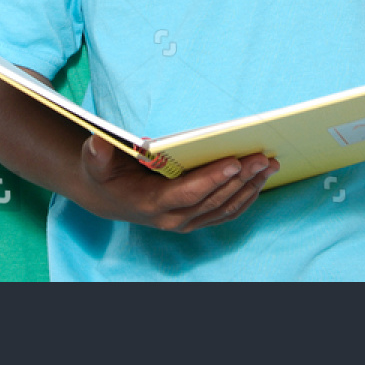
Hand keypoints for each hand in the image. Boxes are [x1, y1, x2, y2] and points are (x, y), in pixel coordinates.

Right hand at [74, 136, 278, 232]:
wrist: (109, 198)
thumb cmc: (105, 174)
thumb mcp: (94, 161)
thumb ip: (97, 152)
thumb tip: (98, 141)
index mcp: (152, 204)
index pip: (188, 193)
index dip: (212, 179)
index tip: (234, 161)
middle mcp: (173, 219)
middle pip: (214, 199)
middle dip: (241, 178)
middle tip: (263, 157)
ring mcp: (187, 223)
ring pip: (225, 208)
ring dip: (250, 187)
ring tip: (269, 165)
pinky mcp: (196, 220)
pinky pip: (226, 212)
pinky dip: (246, 197)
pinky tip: (260, 180)